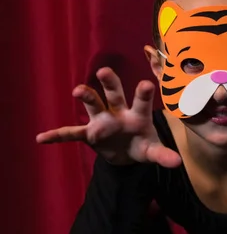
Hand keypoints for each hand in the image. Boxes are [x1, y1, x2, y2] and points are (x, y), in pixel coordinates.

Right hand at [36, 67, 181, 167]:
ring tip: (78, 91)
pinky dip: (58, 135)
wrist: (128, 155)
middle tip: (105, 71)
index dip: (144, 93)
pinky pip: (72, 133)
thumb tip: (177, 163)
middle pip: (114, 94)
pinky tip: (42, 138)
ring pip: (94, 104)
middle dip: (110, 83)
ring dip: (87, 96)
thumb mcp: (153, 152)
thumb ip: (163, 155)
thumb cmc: (143, 145)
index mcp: (138, 115)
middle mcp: (119, 112)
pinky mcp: (90, 133)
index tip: (146, 84)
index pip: (142, 102)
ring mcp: (103, 121)